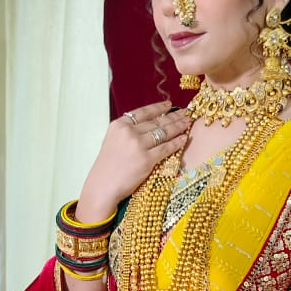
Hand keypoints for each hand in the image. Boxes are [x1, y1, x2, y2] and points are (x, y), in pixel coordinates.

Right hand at [76, 102, 190, 222]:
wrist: (102, 186)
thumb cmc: (107, 167)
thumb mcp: (113, 140)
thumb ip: (128, 131)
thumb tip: (149, 125)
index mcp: (120, 124)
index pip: (144, 112)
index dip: (159, 107)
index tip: (169, 104)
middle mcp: (129, 131)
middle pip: (157, 121)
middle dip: (173, 116)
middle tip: (186, 113)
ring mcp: (138, 145)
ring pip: (164, 133)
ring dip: (178, 127)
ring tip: (188, 123)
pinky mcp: (146, 160)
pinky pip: (166, 148)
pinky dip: (177, 143)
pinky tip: (184, 138)